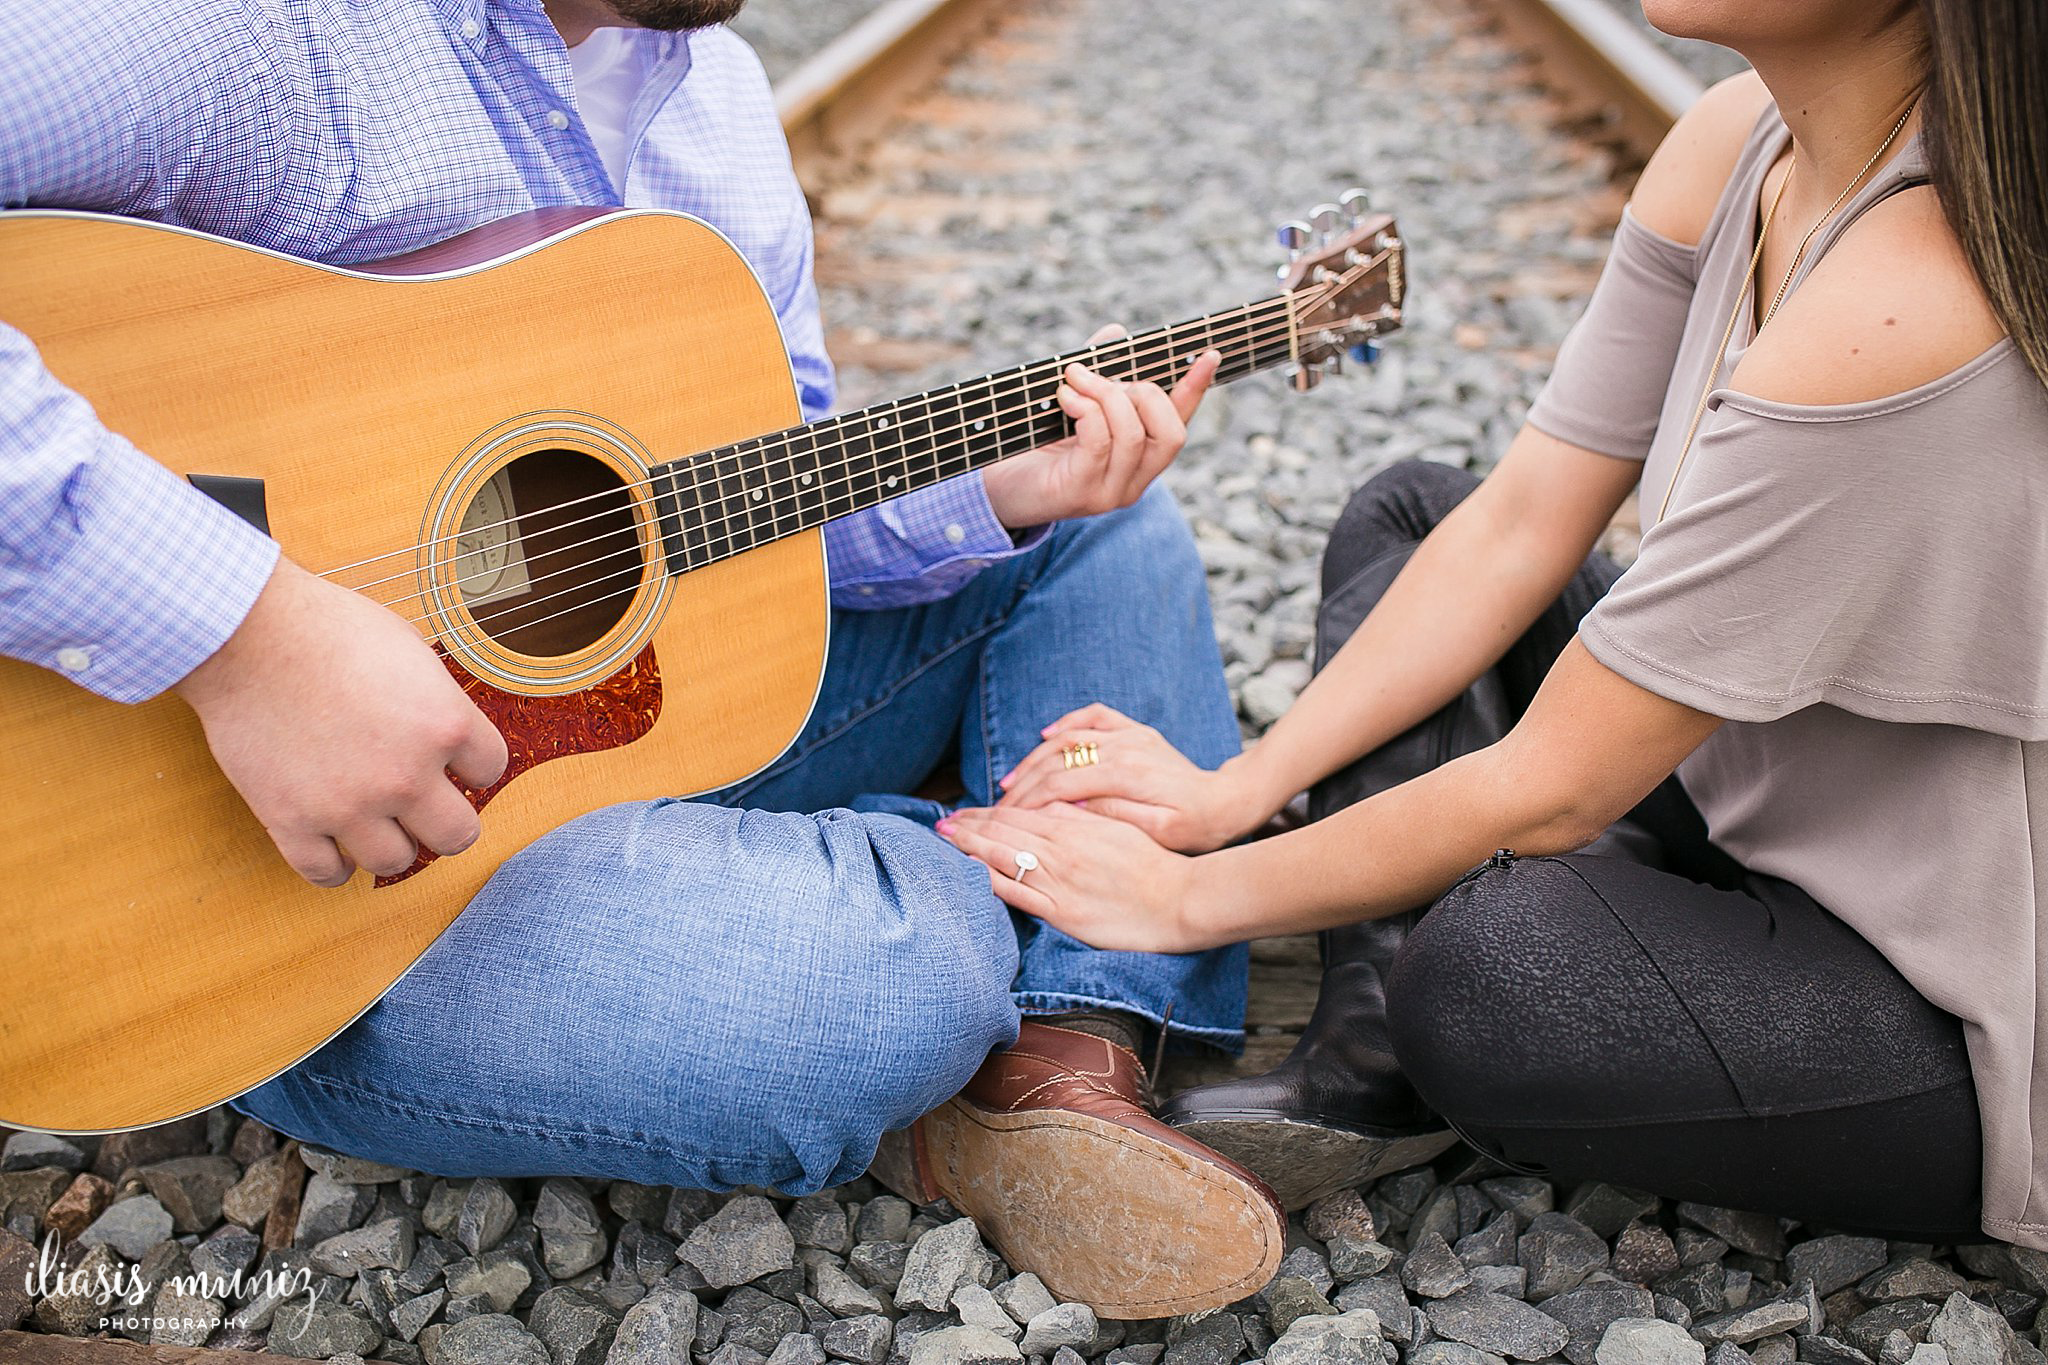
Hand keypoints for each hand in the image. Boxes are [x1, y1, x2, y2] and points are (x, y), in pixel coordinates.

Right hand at [174, 558, 509, 886]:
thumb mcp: (407, 648)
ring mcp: (349, 805)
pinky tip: (335, 849)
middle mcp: (405, 774)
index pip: (490, 770)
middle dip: (447, 821)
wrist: (245, 633)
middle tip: (427, 808)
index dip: (473, 765)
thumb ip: (434, 697)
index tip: (455, 763)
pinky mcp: (292, 821)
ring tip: (378, 824)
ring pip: (396, 862)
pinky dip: (333, 867)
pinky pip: (326, 873)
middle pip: (457, 835)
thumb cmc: (326, 627)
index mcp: (443, 724)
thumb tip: (446, 725)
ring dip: (391, 845)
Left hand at [937, 802, 1216, 952]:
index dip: (987, 811)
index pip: (1019, 813)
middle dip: (969, 825)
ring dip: (969, 846)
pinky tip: (967, 874)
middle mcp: (1061, 850)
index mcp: (1075, 827)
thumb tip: (1051, 803)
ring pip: (1003, 856)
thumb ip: (1082, 815)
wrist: (1180, 901)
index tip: (965, 810)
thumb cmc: (1154, 865)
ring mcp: (1059, 881)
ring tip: (944, 839)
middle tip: (941, 822)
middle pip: (1004, 831)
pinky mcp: (1062, 912)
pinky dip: (989, 880)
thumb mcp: (1119, 827)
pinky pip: (1017, 893)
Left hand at [980, 324, 1219, 529]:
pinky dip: (1085, 409)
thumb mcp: (1070, 404)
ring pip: (1135, 434)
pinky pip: (1100, 441)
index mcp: (1139, 460)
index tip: (1208, 354)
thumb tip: (1115, 334)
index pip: (1178, 423)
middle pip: (1171, 433)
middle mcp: (1134, 482)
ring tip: (1074, 378)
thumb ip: (1096, 372)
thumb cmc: (1032, 446)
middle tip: (1098, 375)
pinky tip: (1065, 397)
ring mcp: (1111, 493)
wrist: (995, 488)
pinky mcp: (1083, 494)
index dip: (1196, 389)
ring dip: (1105, 394)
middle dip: (1140, 391)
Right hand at [998, 703, 1279, 852]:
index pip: (1061, 784)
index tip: (1006, 821)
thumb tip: (1074, 805)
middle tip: (998, 807)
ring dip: (1035, 758)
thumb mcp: (1158, 831)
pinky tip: (1047, 736)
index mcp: (1126, 774)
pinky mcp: (1136, 730)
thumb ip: (1115, 816)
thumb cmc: (1194, 826)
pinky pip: (1095, 716)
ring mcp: (1130, 734)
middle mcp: (1125, 747)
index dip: (1029, 803)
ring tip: (1012, 782)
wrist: (1226, 801)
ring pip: (1068, 738)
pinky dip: (1068, 723)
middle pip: (1057, 761)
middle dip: (1023, 784)